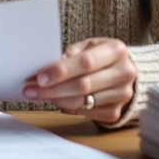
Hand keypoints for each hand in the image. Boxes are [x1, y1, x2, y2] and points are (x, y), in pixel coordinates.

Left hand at [22, 38, 136, 124]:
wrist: (126, 72)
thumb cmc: (102, 56)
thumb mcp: (89, 46)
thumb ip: (70, 54)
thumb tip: (46, 69)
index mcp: (116, 50)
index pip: (86, 63)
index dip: (61, 71)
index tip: (40, 77)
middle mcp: (123, 73)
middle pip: (83, 85)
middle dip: (53, 88)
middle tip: (32, 89)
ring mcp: (122, 95)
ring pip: (83, 101)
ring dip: (56, 99)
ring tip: (39, 94)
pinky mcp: (115, 112)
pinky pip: (85, 113)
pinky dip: (67, 107)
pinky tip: (57, 100)